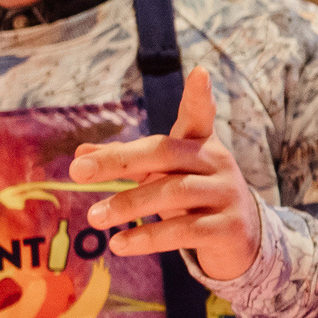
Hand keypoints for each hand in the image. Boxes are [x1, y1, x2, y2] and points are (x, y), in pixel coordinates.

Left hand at [69, 69, 262, 282]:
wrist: (240, 240)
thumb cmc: (194, 199)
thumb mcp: (163, 176)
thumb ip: (125, 162)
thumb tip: (80, 153)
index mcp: (201, 145)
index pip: (200, 115)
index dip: (199, 95)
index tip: (200, 72)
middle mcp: (218, 163)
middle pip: (165, 153)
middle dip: (118, 161)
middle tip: (77, 171)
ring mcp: (225, 195)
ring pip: (172, 193)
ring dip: (127, 205)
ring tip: (93, 218)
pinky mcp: (228, 228)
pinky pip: (182, 231)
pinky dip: (146, 238)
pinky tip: (119, 245)